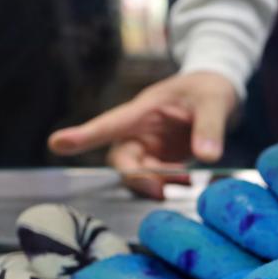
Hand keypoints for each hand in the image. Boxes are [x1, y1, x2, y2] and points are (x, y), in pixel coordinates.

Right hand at [48, 72, 237, 198]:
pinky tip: (188, 180)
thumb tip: (207, 157)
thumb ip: (210, 128)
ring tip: (184, 180)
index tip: (57, 143)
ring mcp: (150, 146)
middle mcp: (140, 130)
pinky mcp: (162, 158)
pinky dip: (170, 184)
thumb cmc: (209, 89)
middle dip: (135, 176)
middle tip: (157, 189)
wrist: (220, 95)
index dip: (84, 135)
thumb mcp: (215, 101)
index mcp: (145, 110)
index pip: (111, 123)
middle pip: (122, 158)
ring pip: (137, 172)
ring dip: (155, 182)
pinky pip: (157, 177)